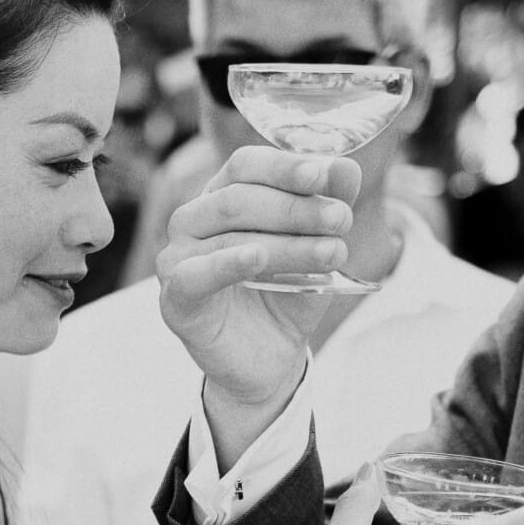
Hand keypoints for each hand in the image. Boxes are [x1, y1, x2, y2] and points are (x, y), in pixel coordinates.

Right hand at [157, 147, 361, 459]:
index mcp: (221, 196)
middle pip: (238, 198)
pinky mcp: (175, 300)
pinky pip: (195, 277)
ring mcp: (176, 259)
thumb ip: (330, 205)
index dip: (284, 166)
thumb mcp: (318, 245)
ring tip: (333, 252)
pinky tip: (257, 258)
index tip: (324, 174)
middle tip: (341, 220)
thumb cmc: (287, 293)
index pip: (246, 165)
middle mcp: (192, 220)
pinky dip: (227, 264)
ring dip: (288, 242)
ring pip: (230, 236)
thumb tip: (347, 168)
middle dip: (296, 207)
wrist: (270, 359)